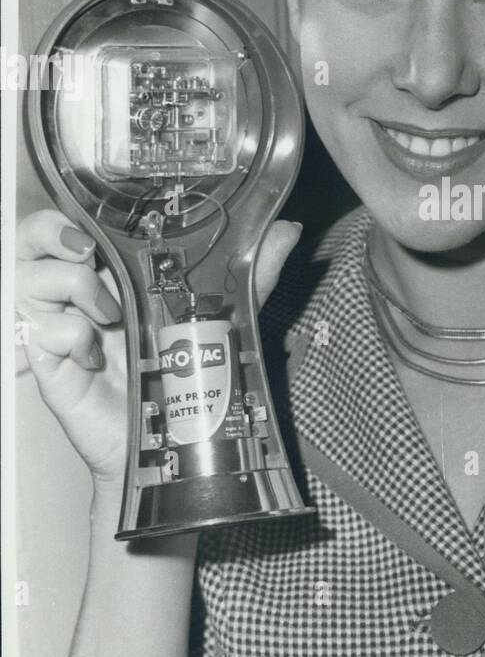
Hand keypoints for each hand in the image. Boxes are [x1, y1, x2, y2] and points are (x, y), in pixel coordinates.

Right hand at [16, 210, 302, 490]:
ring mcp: (59, 324)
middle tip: (88, 253)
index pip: (69, 223)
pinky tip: (97, 356)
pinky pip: (40, 330)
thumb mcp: (223, 316)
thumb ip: (251, 272)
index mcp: (111, 271)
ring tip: (111, 314)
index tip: (97, 227)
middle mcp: (77, 291)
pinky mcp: (50, 362)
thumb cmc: (183, 374)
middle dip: (51, 234)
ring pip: (26, 276)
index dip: (69, 215)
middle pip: (30, 238)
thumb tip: (288, 229)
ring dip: (70, 285)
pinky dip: (69, 335)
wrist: (167, 441)